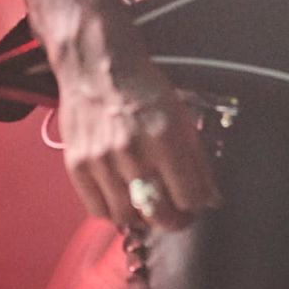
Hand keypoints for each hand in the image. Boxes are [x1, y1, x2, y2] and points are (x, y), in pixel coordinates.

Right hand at [54, 51, 219, 234]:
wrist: (96, 67)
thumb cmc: (141, 88)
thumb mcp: (180, 115)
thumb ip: (196, 158)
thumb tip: (211, 198)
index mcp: (164, 136)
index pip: (189, 196)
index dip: (197, 205)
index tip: (196, 204)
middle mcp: (132, 151)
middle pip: (159, 213)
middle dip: (174, 221)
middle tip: (177, 216)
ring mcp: (102, 160)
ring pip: (128, 216)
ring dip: (143, 218)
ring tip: (149, 207)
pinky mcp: (77, 165)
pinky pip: (97, 209)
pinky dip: (113, 212)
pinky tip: (123, 201)